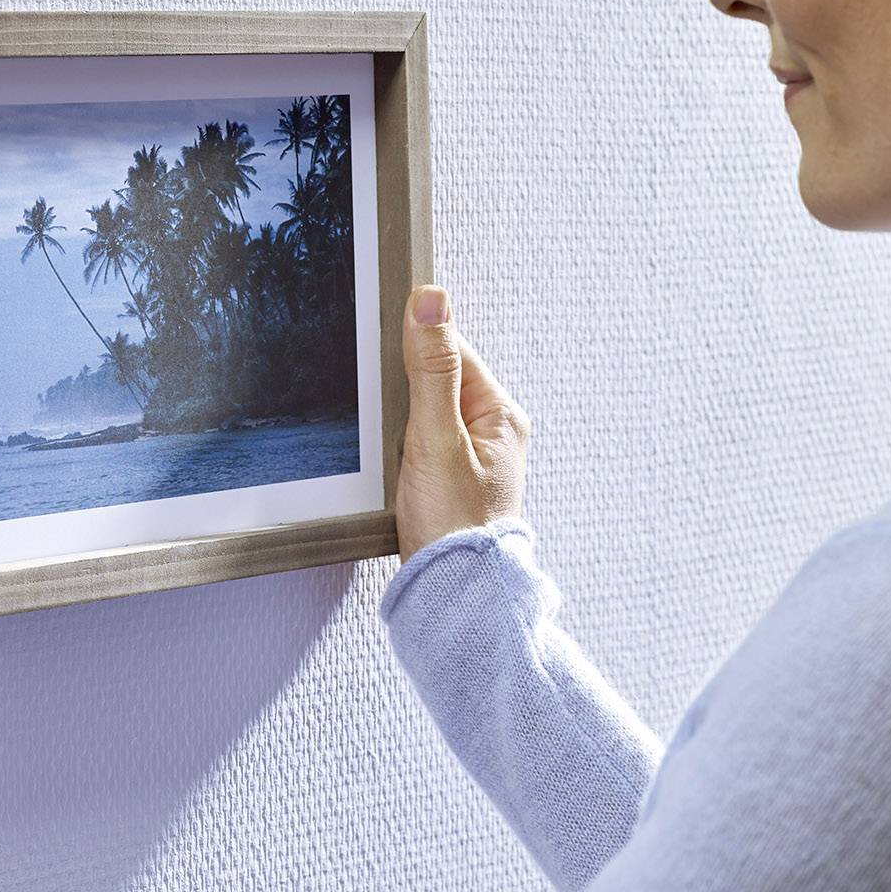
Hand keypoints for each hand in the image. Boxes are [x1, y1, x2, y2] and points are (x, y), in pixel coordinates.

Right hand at [395, 285, 530, 561]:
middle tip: (399, 432)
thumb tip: (431, 300)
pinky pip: (418, 442)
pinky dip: (401, 449)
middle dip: (404, 399)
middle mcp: (492, 431)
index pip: (452, 351)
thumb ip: (431, 367)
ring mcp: (471, 455)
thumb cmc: (452, 525)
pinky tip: (398, 471)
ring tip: (402, 460)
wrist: (450, 591)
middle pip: (435, 381)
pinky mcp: (449, 477)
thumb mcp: (436, 437)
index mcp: (501, 413)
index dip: (414, 356)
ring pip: (422, 413)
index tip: (390, 372)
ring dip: (400, 428)